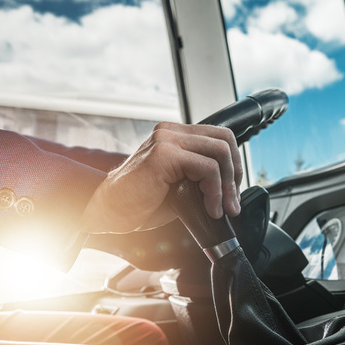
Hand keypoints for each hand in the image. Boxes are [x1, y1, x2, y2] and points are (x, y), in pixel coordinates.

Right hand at [80, 122, 241, 232]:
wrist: (110, 212)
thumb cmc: (139, 203)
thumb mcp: (180, 186)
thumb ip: (201, 178)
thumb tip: (230, 189)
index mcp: (174, 135)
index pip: (219, 136)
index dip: (233, 165)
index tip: (231, 192)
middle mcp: (170, 132)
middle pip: (225, 140)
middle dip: (235, 174)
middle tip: (231, 203)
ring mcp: (167, 139)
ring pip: (220, 152)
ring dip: (227, 186)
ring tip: (221, 209)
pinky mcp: (165, 154)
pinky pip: (207, 168)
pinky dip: (215, 191)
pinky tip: (209, 208)